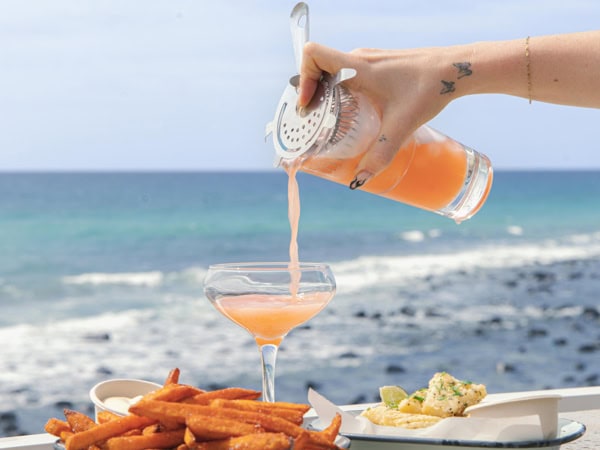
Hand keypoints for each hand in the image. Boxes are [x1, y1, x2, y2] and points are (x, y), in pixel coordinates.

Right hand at [298, 42, 453, 184]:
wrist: (457, 69)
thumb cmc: (430, 88)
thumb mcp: (402, 125)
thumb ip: (380, 154)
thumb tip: (360, 180)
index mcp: (357, 67)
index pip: (313, 55)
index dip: (302, 78)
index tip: (308, 105)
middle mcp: (358, 58)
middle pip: (318, 68)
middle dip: (310, 94)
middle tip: (314, 121)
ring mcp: (368, 59)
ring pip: (332, 71)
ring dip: (325, 93)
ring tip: (330, 120)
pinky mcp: (377, 64)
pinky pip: (347, 73)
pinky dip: (340, 90)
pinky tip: (354, 112)